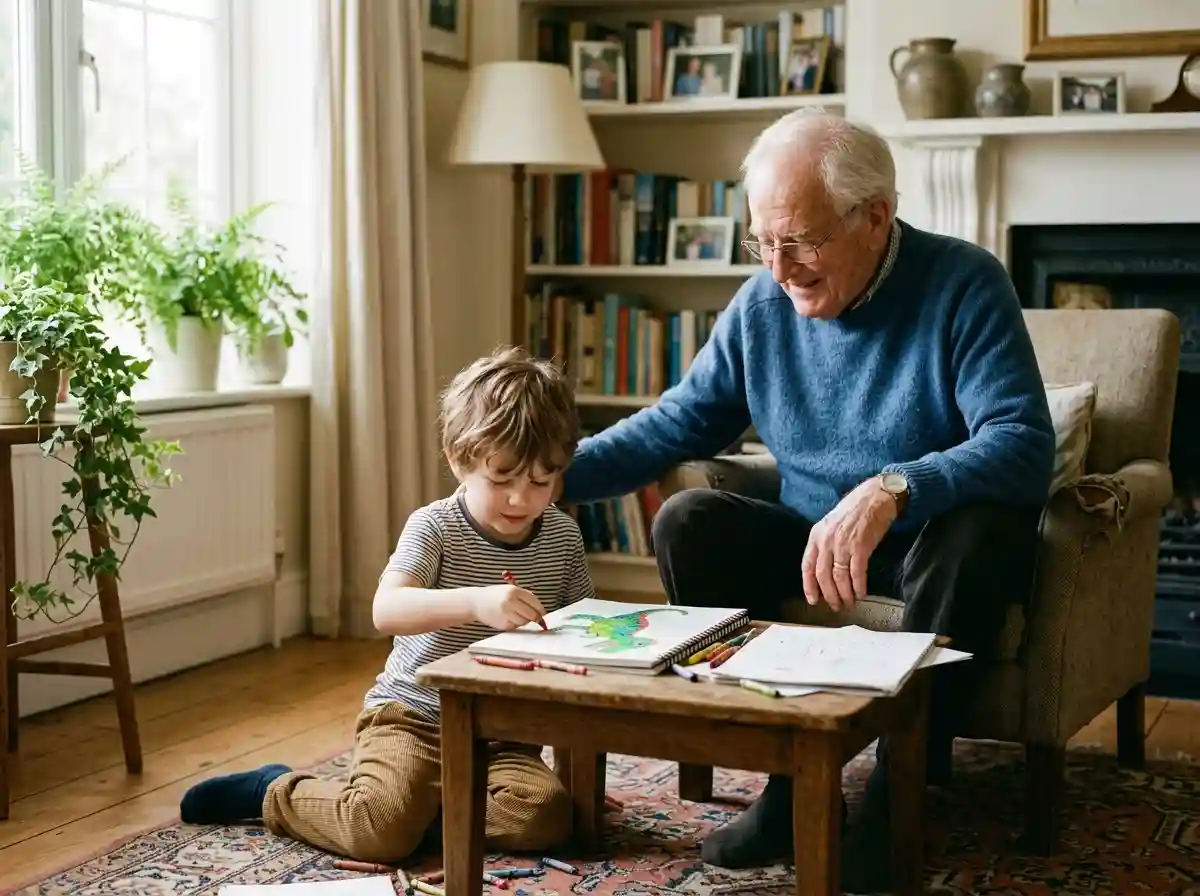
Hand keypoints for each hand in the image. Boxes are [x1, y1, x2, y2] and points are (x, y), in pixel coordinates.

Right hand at [471, 584, 546, 629]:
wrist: (475, 602)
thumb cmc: (495, 595)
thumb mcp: (509, 590)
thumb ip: (525, 597)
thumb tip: (540, 610)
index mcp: (514, 591)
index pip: (535, 602)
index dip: (541, 609)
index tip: (543, 613)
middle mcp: (510, 602)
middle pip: (532, 614)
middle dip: (536, 617)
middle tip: (536, 618)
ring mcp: (506, 614)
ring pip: (525, 622)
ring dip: (525, 620)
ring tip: (516, 615)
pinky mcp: (503, 625)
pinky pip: (516, 626)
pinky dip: (515, 624)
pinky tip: (508, 618)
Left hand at [802, 478, 897, 611]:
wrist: (875, 497)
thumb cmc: (854, 510)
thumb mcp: (831, 524)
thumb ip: (825, 544)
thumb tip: (825, 569)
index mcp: (816, 535)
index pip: (807, 566)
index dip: (809, 586)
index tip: (813, 600)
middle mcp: (827, 541)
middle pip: (823, 576)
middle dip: (829, 595)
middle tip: (835, 606)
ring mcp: (843, 544)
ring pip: (839, 577)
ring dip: (844, 594)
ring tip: (848, 603)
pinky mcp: (861, 547)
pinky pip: (857, 573)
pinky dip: (858, 587)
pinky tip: (860, 593)